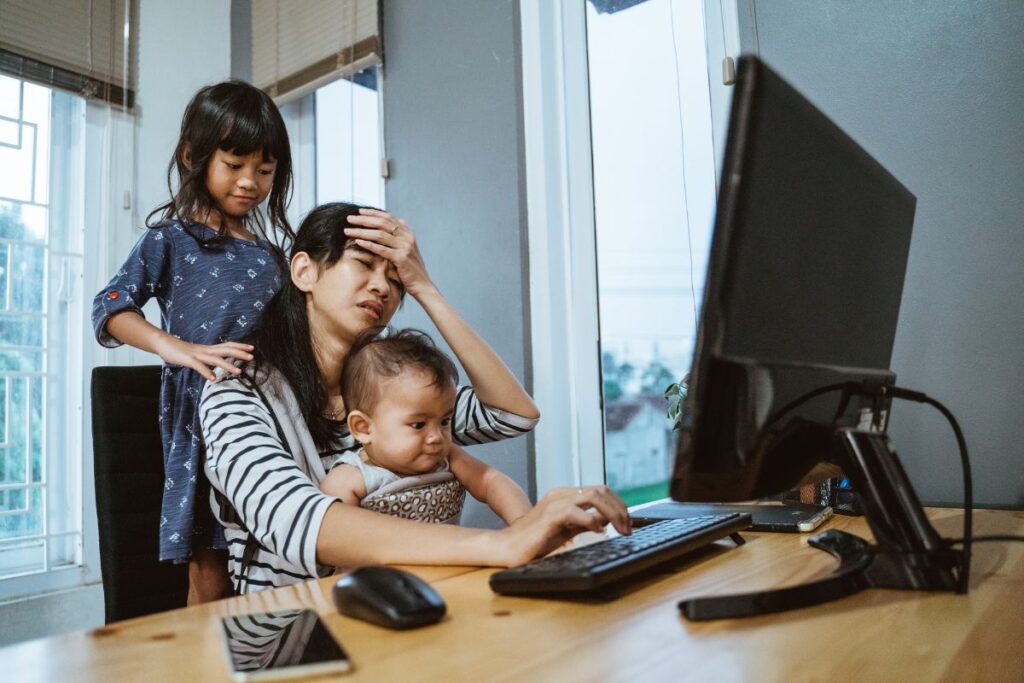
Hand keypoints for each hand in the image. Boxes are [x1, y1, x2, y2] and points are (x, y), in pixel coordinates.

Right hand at [153, 336, 253, 380]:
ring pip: (215, 359)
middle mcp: (206, 350)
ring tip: (239, 372)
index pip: (227, 345)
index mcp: (209, 349)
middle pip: (226, 350)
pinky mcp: (188, 360)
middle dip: (239, 353)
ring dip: (228, 365)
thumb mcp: (198, 354)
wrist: (164, 344)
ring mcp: (197, 355)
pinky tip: (213, 379)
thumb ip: (208, 358)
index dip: (240, 346)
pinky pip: (198, 366)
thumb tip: (218, 364)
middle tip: (252, 357)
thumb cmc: (182, 351)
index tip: (252, 348)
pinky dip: (206, 372)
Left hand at [343, 208, 434, 296]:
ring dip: (362, 231)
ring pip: (379, 235)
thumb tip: (402, 221)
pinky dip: (369, 245)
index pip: (389, 218)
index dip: (373, 213)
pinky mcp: (401, 258)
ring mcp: (405, 247)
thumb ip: (404, 236)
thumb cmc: (412, 269)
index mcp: (408, 234)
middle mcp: (407, 238)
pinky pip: (382, 249)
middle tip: (349, 218)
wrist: (422, 285)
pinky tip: (357, 242)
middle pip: (382, 224)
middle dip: (364, 220)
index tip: (359, 211)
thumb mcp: (410, 249)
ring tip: (348, 231)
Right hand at [492, 486, 631, 566]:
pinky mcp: (548, 518)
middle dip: (620, 508)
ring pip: (592, 496)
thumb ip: (586, 521)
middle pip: (600, 490)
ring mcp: (554, 504)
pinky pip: (574, 512)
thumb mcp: (567, 529)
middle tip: (629, 528)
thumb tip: (608, 519)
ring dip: (612, 512)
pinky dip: (591, 520)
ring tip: (620, 529)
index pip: (600, 490)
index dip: (619, 505)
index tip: (629, 523)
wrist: (508, 547)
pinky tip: (598, 531)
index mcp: (566, 496)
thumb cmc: (536, 540)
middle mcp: (561, 495)